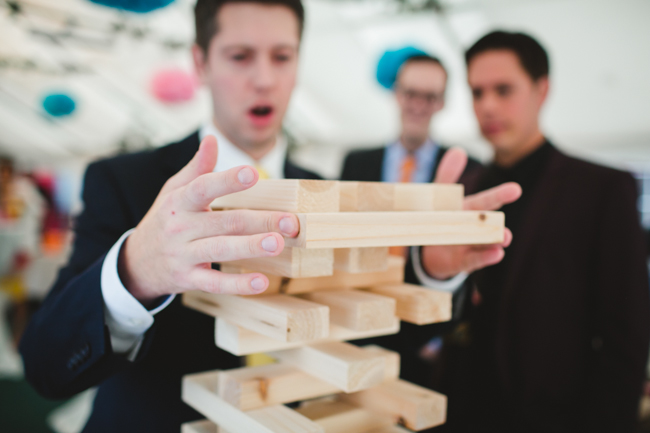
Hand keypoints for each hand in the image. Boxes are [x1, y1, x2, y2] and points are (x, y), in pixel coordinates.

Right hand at [117, 136, 299, 304]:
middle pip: (224, 222)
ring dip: (251, 247)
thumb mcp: (173, 192)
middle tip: (289, 221)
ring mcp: (184, 255)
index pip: (203, 188)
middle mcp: (180, 228)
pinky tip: (261, 282)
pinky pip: (215, 282)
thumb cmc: (165, 221)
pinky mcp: (188, 279)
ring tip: (277, 243)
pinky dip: (238, 284)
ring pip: (221, 250)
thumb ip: (196, 169)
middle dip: (259, 220)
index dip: (227, 180)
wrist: (136, 263)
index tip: (253, 173)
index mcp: (179, 202)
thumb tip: (212, 139)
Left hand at [421, 148, 521, 279]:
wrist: (428, 251)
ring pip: (485, 243)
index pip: (485, 201)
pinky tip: (497, 254)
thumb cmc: (439, 219)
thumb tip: (458, 150)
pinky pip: (474, 260)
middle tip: (513, 213)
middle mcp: (473, 228)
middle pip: (487, 223)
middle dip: (499, 220)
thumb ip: (447, 175)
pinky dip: (484, 257)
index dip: (499, 195)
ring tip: (505, 237)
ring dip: (495, 240)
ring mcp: (469, 246)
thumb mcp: (438, 197)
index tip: (516, 188)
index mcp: (468, 210)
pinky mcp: (462, 262)